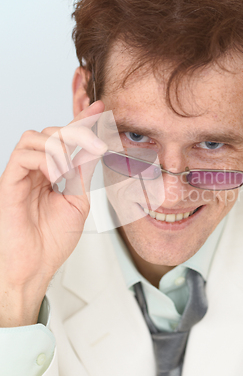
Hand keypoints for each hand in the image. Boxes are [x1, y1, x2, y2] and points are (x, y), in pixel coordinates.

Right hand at [0, 101, 106, 325]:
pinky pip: (23, 154)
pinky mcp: (9, 182)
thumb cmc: (51, 241)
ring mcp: (21, 175)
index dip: (82, 122)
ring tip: (70, 171)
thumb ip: (83, 174)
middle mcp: (35, 170)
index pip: (66, 140)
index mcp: (51, 173)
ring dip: (60, 147)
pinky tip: (56, 175)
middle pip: (51, 132)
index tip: (100, 109)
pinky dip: (44, 159)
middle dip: (75, 133)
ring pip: (35, 137)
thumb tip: (95, 148)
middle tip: (93, 145)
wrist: (35, 267)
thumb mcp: (77, 201)